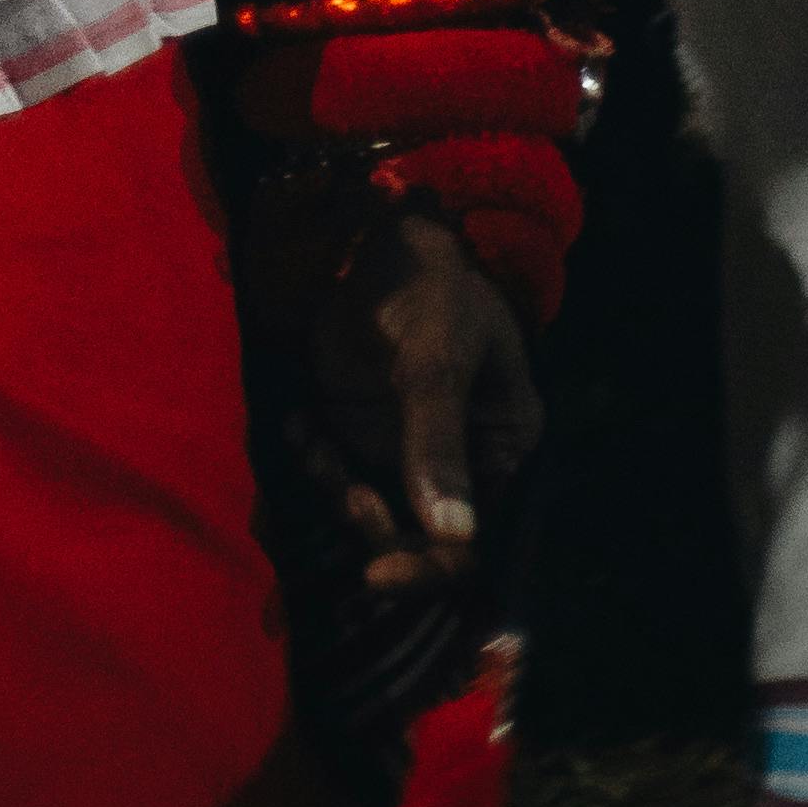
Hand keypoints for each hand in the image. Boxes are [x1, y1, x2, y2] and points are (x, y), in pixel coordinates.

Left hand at [307, 199, 539, 596]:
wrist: (374, 234)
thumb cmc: (427, 285)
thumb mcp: (437, 355)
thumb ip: (438, 442)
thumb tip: (454, 537)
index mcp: (506, 447)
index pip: (480, 541)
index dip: (433, 568)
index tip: (378, 572)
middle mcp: (463, 462)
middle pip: (424, 542)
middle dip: (377, 530)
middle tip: (343, 492)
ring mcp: (409, 450)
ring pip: (374, 516)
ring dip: (338, 492)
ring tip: (316, 443)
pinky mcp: (363, 434)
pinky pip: (337, 478)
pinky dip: (314, 462)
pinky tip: (301, 423)